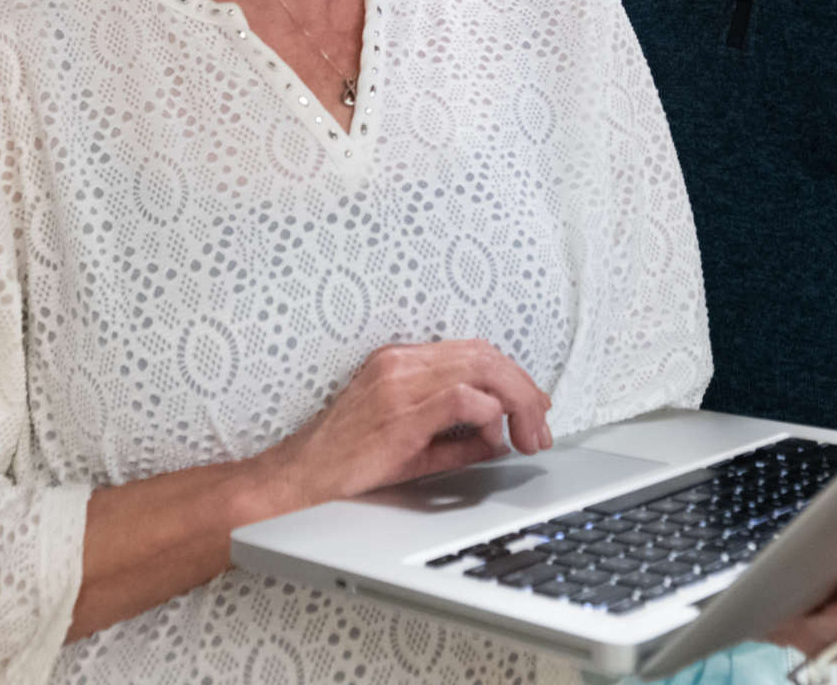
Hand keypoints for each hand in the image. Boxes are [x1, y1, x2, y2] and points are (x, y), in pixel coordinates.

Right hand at [257, 340, 553, 510]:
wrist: (296, 483)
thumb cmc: (345, 466)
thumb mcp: (411, 446)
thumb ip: (457, 438)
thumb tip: (499, 439)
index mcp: (402, 362)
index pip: (475, 352)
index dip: (514, 378)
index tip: (535, 409)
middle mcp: (401, 362)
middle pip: (486, 354)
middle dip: (525, 390)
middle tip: (541, 428)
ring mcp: (398, 382)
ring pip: (481, 368)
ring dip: (517, 402)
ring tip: (529, 435)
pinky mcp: (398, 411)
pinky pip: (460, 397)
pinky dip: (488, 414)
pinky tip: (492, 438)